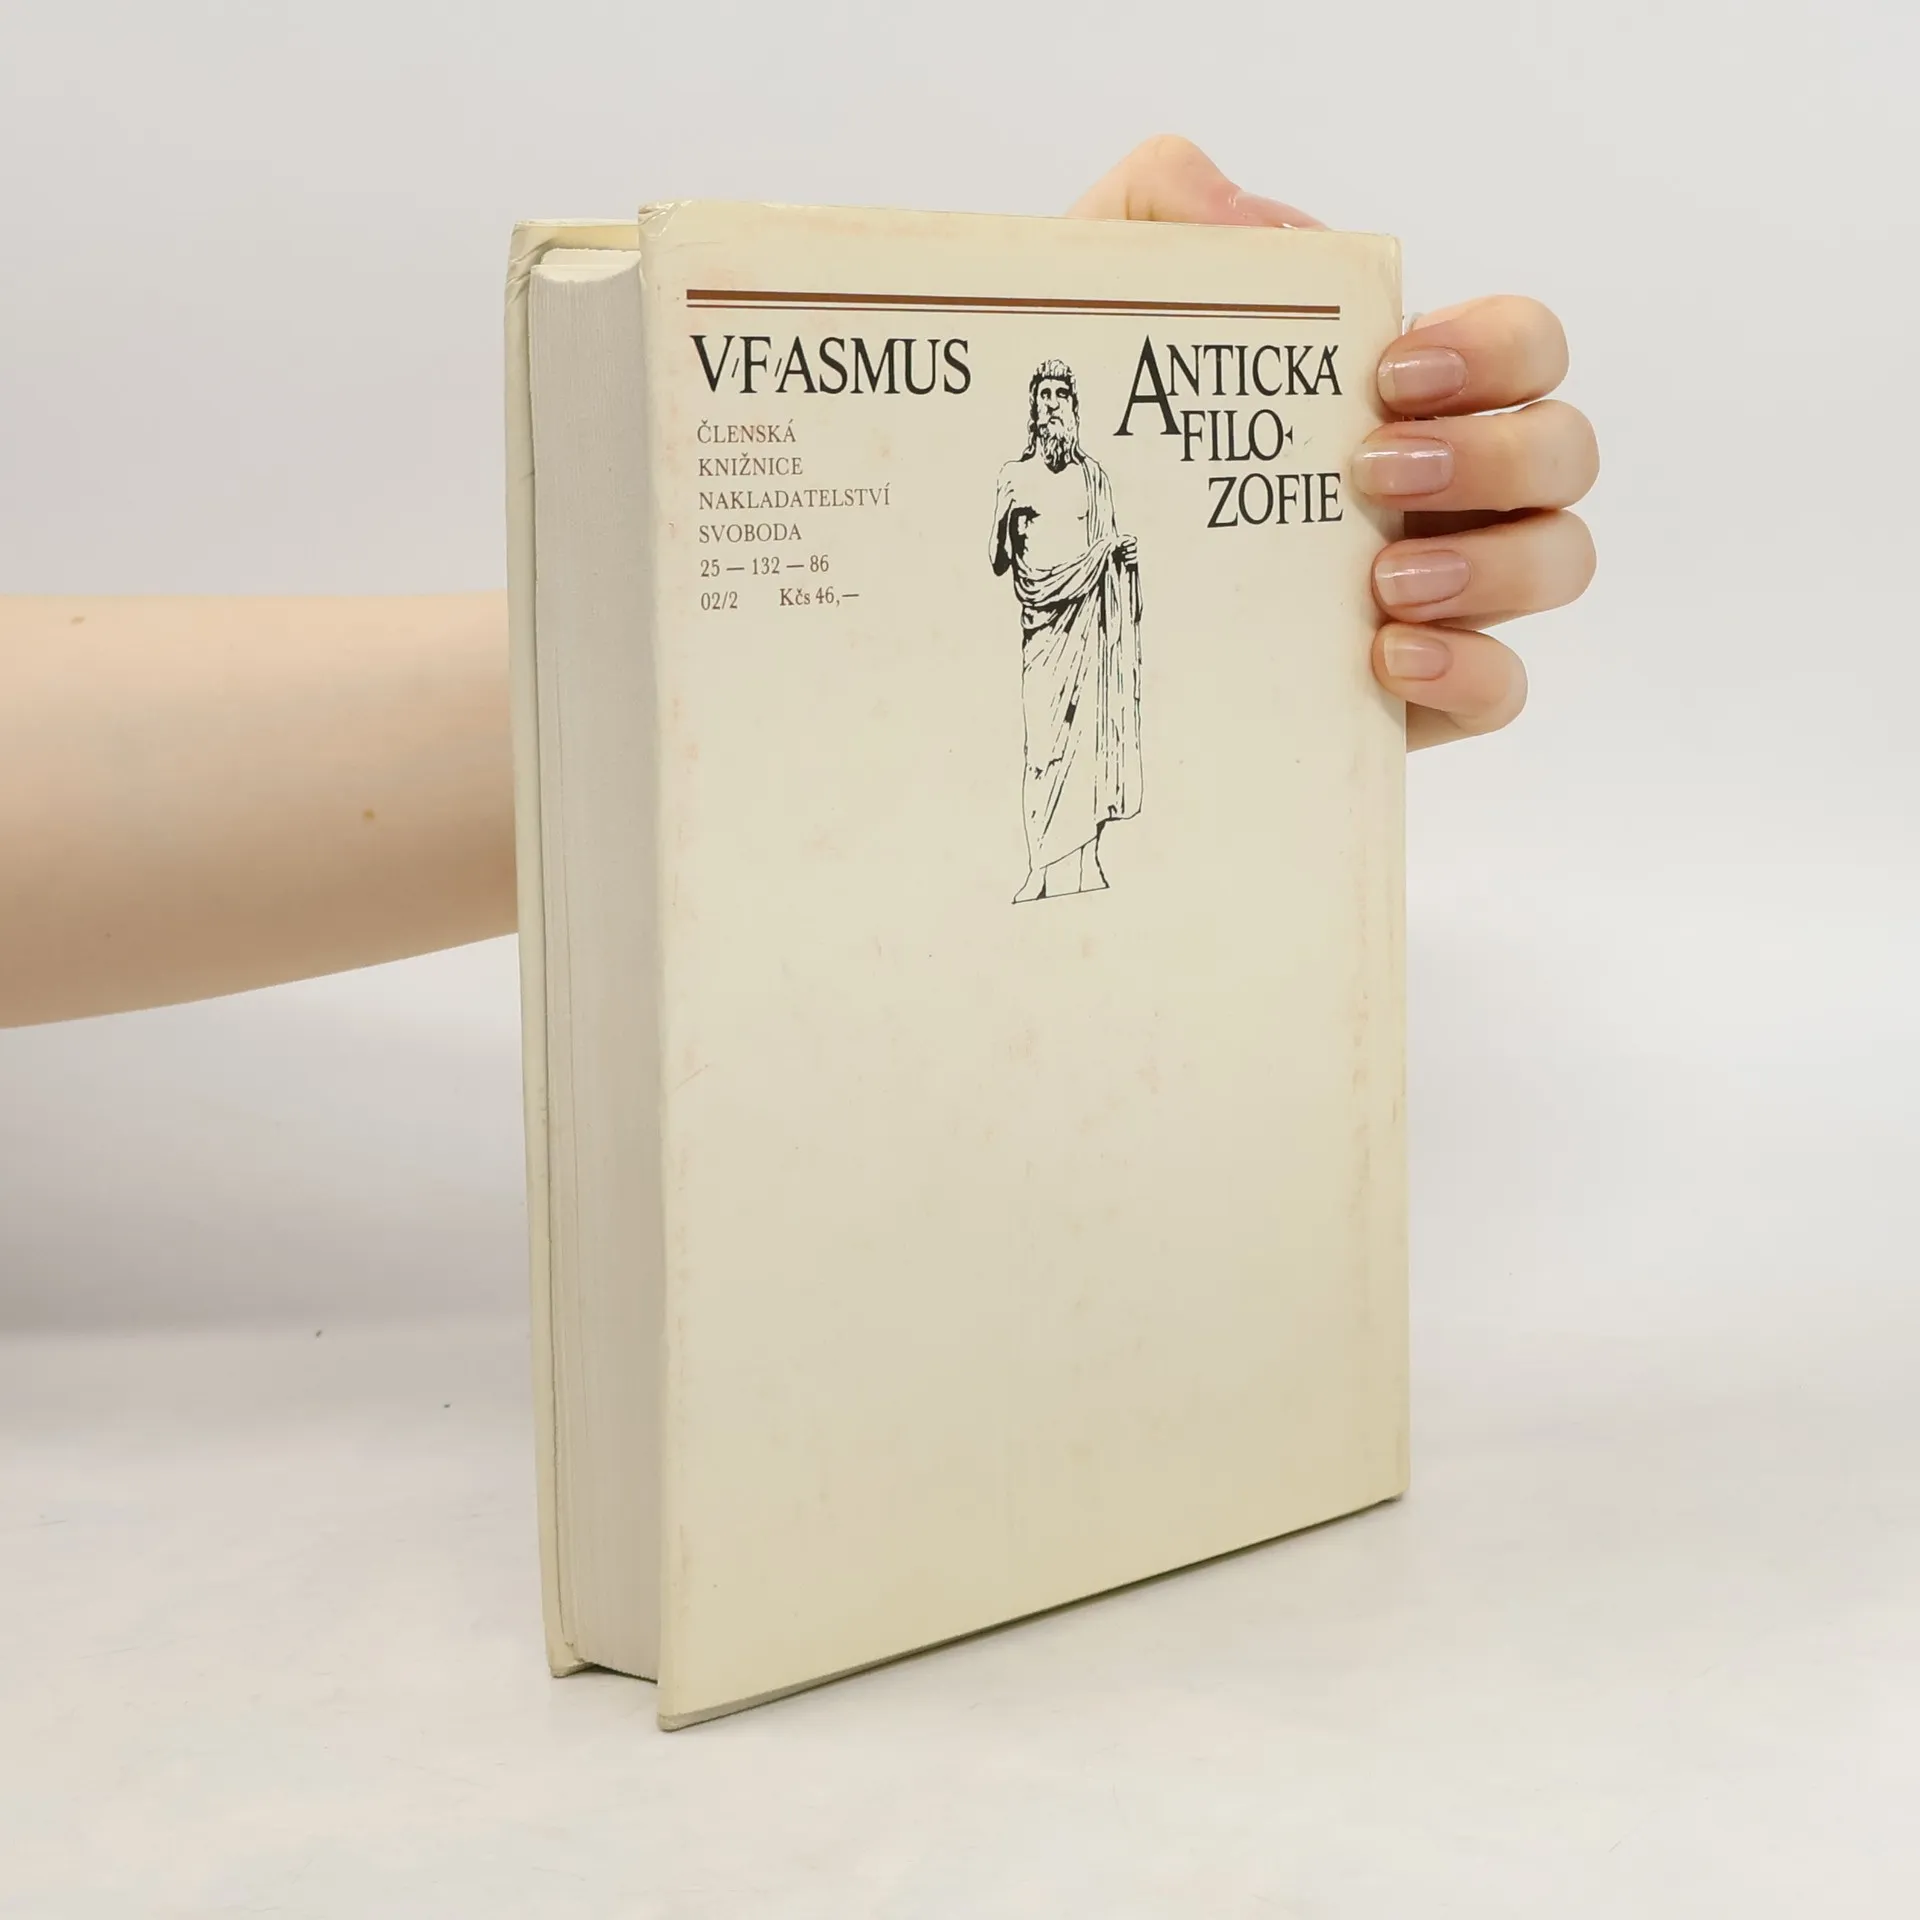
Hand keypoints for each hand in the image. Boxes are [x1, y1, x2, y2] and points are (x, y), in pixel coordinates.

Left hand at [1070, 137, 1596, 749]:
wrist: (1064, 601)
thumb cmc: (1113, 450)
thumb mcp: (1103, 311)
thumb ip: (1160, 207)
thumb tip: (1261, 225)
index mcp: (1402, 398)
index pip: (1523, 347)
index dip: (1495, 350)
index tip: (1389, 374)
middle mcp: (1445, 489)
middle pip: (1564, 450)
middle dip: (1494, 455)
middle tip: (1373, 472)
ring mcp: (1443, 593)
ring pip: (1559, 561)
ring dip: (1494, 564)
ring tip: (1382, 580)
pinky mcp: (1417, 694)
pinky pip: (1504, 688)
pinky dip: (1469, 670)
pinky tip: (1387, 657)